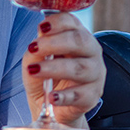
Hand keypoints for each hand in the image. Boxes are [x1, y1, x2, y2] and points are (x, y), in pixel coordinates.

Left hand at [23, 12, 103, 127]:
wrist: (51, 107)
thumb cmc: (45, 77)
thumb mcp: (35, 60)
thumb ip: (35, 51)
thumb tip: (35, 47)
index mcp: (77, 36)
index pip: (72, 22)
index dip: (57, 22)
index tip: (41, 28)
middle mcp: (91, 52)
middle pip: (80, 41)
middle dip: (54, 43)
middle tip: (34, 48)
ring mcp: (95, 75)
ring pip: (80, 68)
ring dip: (54, 68)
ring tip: (35, 71)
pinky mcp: (92, 96)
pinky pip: (80, 95)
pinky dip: (64, 96)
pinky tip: (52, 97)